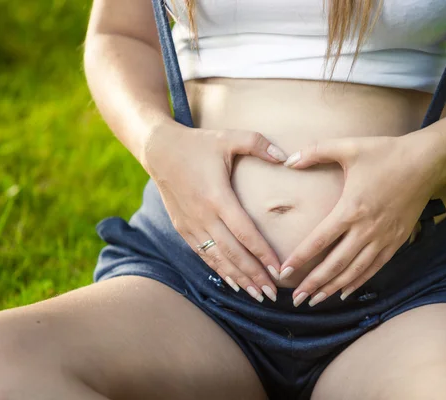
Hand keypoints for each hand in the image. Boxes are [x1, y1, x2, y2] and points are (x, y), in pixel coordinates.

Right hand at [142, 119, 287, 301]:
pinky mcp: (182, 229)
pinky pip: (204, 255)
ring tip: (258, 295)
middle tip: (273, 294)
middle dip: (254, 275)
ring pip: (218, 259)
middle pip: (233, 253)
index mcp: (217, 197)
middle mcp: (203, 216)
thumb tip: (286, 157)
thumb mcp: (229, 137)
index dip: (263, 253)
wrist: (159, 150)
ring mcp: (191, 225)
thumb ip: (259, 144)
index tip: (279, 270)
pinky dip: (220, 271)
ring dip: (238, 279)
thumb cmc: (198, 143)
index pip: (245, 232)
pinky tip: (234, 283)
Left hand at [280, 134, 440, 306]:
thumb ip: (315, 152)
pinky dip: (359, 282)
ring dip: (333, 288)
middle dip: (313, 284)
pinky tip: (345, 291)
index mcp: (350, 209)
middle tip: (296, 300)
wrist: (426, 162)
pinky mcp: (396, 241)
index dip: (300, 259)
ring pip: (354, 271)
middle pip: (335, 264)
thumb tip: (287, 160)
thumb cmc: (386, 152)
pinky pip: (375, 268)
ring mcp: (383, 238)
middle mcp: (366, 229)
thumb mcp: (348, 147)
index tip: (284, 273)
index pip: (319, 241)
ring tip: (316, 301)